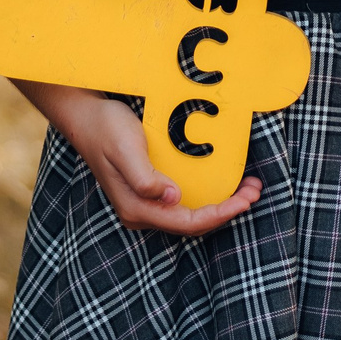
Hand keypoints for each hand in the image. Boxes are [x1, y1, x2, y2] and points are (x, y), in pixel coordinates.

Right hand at [44, 85, 262, 235]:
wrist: (85, 116)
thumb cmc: (105, 129)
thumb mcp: (126, 150)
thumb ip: (146, 178)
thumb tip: (172, 198)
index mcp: (137, 208)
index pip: (187, 222)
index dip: (220, 214)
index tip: (245, 201)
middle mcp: (143, 211)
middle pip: (193, 223)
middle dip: (227, 210)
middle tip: (255, 191)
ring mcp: (146, 203)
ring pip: (191, 214)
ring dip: (221, 204)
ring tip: (247, 187)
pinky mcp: (150, 190)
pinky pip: (185, 202)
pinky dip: (208, 195)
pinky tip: (223, 182)